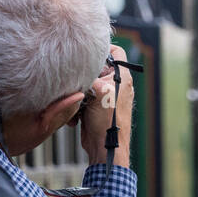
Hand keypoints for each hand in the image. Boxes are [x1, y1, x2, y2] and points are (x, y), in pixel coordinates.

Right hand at [78, 44, 133, 166]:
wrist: (105, 148)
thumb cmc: (107, 122)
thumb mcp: (98, 92)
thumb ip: (89, 74)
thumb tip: (76, 65)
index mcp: (122, 78)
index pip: (117, 52)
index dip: (102, 48)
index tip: (86, 51)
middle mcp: (115, 86)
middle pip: (96, 68)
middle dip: (83, 75)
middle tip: (74, 81)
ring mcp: (105, 98)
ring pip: (86, 84)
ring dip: (78, 94)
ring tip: (77, 105)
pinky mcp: (95, 109)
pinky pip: (83, 100)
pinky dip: (77, 107)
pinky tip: (75, 118)